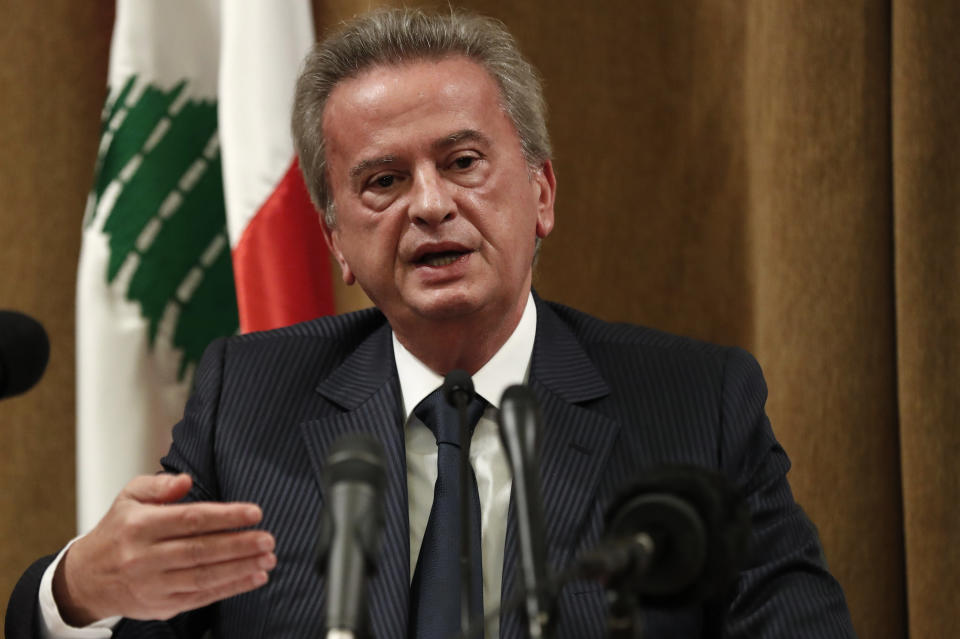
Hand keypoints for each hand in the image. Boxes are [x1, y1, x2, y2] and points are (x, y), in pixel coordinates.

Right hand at [53, 473, 275, 624]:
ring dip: (240, 568)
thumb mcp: (129, 497)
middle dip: (239, 545)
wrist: (87, 579)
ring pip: (203, 577)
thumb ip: (159, 485)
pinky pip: (201, 597)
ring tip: (267, 558)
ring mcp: (153, 585)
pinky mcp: (161, 605)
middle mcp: (144, 557)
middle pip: (199, 551)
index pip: (189, 519)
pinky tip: (254, 577)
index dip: (224, 516)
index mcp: (139, 526)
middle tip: (268, 539)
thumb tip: (185, 481)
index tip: (254, 513)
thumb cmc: (118, 532)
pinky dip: (231, 588)